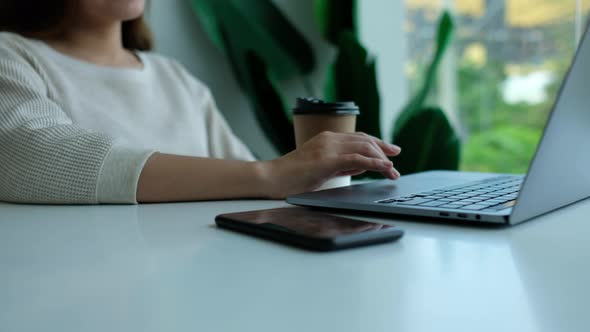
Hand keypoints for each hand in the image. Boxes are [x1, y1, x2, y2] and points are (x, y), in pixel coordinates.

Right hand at [262, 131, 401, 198]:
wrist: (272, 178)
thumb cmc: (293, 176)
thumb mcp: (322, 168)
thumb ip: (341, 164)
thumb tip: (363, 165)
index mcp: (327, 139)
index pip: (359, 138)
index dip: (377, 144)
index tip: (391, 151)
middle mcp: (329, 139)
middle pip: (365, 140)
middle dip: (384, 150)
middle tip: (396, 162)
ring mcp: (328, 148)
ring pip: (364, 148)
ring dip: (382, 160)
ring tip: (392, 172)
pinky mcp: (327, 160)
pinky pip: (357, 159)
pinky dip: (374, 163)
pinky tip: (384, 168)